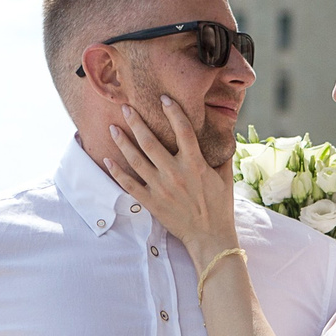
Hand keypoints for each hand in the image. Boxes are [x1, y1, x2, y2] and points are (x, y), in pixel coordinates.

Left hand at [106, 96, 238, 262]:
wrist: (209, 236)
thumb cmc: (219, 206)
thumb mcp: (225, 177)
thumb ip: (223, 154)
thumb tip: (227, 132)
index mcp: (195, 164)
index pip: (183, 131)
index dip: (174, 112)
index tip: (164, 98)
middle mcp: (176, 173)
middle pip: (150, 142)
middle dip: (136, 122)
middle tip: (125, 107)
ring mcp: (161, 188)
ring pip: (136, 160)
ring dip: (123, 143)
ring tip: (113, 128)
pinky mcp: (152, 202)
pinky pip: (130, 185)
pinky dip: (117, 173)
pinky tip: (108, 160)